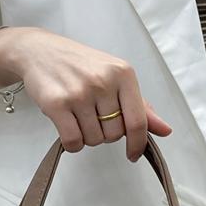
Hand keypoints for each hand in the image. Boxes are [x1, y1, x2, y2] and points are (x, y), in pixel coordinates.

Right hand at [0, 26, 171, 160]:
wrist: (40, 51)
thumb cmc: (80, 65)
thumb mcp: (115, 78)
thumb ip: (140, 106)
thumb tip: (164, 130)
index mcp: (123, 74)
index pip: (138, 121)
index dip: (137, 144)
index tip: (133, 154)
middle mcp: (103, 82)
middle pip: (114, 135)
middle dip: (105, 133)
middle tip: (93, 116)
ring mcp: (79, 93)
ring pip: (93, 140)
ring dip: (87, 136)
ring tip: (78, 116)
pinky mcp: (57, 104)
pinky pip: (73, 142)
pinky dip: (72, 143)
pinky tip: (68, 127)